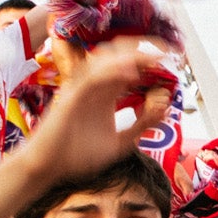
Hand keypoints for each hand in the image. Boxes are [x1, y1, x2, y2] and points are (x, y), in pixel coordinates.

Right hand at [15, 39, 170, 185]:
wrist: (48, 168)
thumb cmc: (77, 156)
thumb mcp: (119, 143)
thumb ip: (140, 127)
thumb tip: (165, 110)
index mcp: (106, 93)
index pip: (128, 66)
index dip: (147, 58)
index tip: (170, 57)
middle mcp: (94, 87)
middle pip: (117, 55)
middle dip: (141, 49)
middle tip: (165, 51)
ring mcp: (81, 90)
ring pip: (103, 61)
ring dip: (128, 56)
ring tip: (152, 57)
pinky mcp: (70, 98)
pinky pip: (90, 79)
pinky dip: (110, 72)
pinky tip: (130, 73)